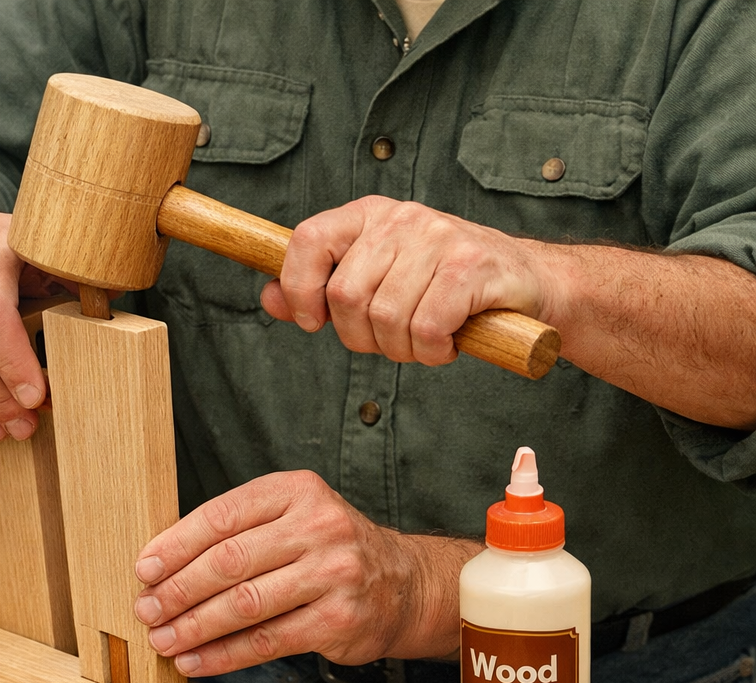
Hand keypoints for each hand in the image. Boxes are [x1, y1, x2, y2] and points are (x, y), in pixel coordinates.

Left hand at [131, 471, 479, 675]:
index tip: (144, 569)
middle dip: (178, 590)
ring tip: (162, 640)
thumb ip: (235, 531)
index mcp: (295, 491)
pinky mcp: (339, 620)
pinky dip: (224, 655)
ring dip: (194, 627)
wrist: (402, 583)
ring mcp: (333, 574)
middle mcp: (319, 527)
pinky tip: (196, 661)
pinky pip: (267, 641)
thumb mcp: (290, 516)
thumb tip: (161, 565)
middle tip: (146, 609)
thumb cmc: (326, 549)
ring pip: (245, 604)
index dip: (175, 545)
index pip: (222, 516)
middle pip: (229, 561)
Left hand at [261, 196, 553, 365]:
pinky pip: (426, 328)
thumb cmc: (444, 287)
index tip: (313, 323)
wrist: (530, 283)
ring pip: (385, 318)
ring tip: (427, 339)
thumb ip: (319, 291)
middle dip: (362, 338)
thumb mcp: (377, 281)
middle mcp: (402, 218)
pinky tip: (449, 342)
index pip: (307, 240)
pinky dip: (433, 351)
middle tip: (393, 340)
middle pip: (345, 296)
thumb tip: (268, 298)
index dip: (298, 289)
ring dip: (403, 349)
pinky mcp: (471, 266)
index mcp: (369, 216)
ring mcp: (438, 238)